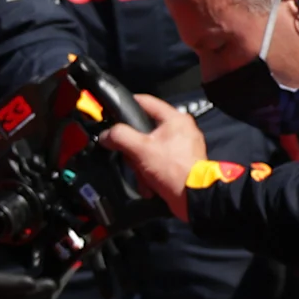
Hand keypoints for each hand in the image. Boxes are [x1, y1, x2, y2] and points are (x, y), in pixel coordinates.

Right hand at [101, 98, 206, 221]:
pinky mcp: (182, 161)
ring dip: (141, 164)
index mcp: (175, 118)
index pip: (146, 102)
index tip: (113, 111)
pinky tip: (150, 181)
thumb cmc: (172, 169)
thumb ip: (120, 137)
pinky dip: (151, 172)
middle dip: (134, 148)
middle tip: (132, 158)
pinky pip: (158, 160)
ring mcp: (182, 145)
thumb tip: (106, 135)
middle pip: (145, 130)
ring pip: (150, 147)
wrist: (193, 197)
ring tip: (143, 175)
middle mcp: (181, 128)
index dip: (127, 104)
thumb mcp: (141, 149)